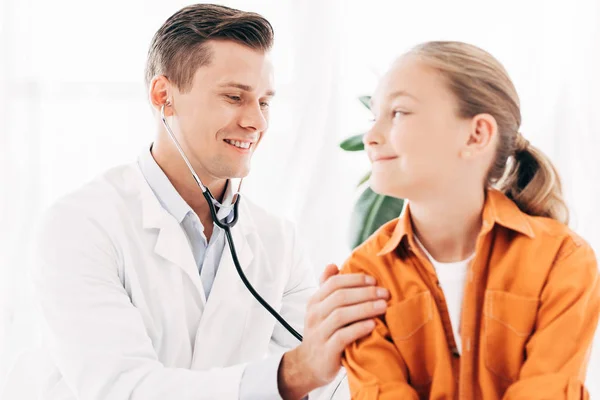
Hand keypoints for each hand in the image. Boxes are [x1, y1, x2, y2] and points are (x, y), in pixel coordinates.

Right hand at [278, 264, 388, 398]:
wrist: (310, 365)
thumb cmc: (323, 333)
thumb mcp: (321, 309)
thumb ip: (327, 288)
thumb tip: (332, 265)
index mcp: (314, 301)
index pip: (333, 283)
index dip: (355, 280)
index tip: (374, 280)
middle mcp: (314, 315)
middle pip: (339, 297)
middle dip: (365, 293)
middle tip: (385, 293)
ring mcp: (319, 333)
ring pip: (341, 315)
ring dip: (365, 308)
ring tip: (383, 306)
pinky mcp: (326, 351)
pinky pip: (343, 336)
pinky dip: (359, 328)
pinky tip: (372, 325)